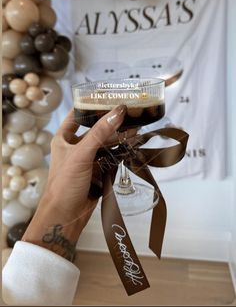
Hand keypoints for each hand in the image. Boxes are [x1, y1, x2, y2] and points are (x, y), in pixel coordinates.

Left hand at [22, 105, 135, 260]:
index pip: (77, 115)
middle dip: (112, 123)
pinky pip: (110, 157)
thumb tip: (117, 112)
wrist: (65, 216)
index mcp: (63, 138)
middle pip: (96, 129)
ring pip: (105, 143)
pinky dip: (121, 151)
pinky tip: (132, 144)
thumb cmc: (64, 183)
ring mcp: (87, 159)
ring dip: (119, 137)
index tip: (107, 97)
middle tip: (129, 114)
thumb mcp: (81, 154)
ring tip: (136, 128)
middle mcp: (75, 146)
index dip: (91, 106)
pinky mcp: (97, 171)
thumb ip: (99, 133)